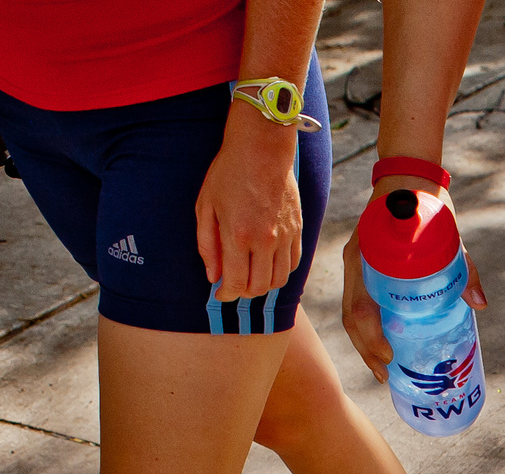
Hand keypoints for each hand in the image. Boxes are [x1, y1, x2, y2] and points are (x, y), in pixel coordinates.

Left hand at [195, 105, 303, 300]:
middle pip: (259, 287)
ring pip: (279, 280)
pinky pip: (293, 264)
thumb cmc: (229, 173)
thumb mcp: (206, 206)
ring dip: (263, 284)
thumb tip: (212, 275)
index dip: (226, 294)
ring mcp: (285, 236)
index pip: (236, 283)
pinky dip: (280, 271)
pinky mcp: (298, 230)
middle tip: (233, 283)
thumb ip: (207, 245)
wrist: (262, 148)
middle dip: (243, 292)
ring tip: (250, 274)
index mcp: (238, 235)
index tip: (220, 292)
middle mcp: (265, 241)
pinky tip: (267, 263)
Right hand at [339, 178, 485, 383]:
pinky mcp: (364, 269)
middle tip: (386, 374)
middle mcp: (356, 265)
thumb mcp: (447, 236)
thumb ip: (463, 268)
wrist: (408, 178)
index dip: (370, 337)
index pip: (358, 307)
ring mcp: (358, 268)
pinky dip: (367, 329)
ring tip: (383, 369)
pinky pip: (359, 304)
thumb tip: (479, 303)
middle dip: (366, 350)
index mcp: (367, 257)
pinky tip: (382, 347)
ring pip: (352, 314)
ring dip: (364, 345)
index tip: (388, 355)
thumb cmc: (427, 205)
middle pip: (352, 318)